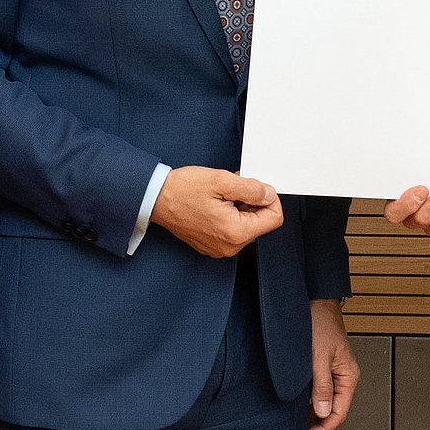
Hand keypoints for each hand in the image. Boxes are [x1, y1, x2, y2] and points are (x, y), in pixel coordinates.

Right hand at [152, 166, 283, 257]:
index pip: (274, 218)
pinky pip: (232, 230)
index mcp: (235, 232)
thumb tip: (270, 195)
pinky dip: (230, 215)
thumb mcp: (222, 180)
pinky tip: (216, 203)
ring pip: (247, 225)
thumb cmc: (182, 190)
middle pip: (261, 223)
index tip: (257, 187)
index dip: (270, 198)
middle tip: (235, 187)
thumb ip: (252, 189)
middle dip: (253, 202)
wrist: (155, 198)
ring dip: (241, 207)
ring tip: (222, 194)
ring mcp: (219, 248)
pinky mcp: (211, 245)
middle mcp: (229, 246)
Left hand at [307, 298, 360, 429]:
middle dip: (316, 424)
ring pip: (325, 400)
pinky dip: (308, 400)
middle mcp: (343, 376)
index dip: (322, 429)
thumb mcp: (318, 357)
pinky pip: (319, 389)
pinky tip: (296, 404)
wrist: (315, 300)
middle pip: (333, 409)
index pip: (338, 413)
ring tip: (295, 423)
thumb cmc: (319, 324)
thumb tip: (322, 411)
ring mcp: (334, 371)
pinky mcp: (323, 365)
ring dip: (311, 413)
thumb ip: (322, 385)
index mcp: (348, 376)